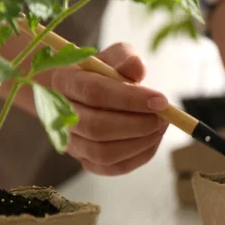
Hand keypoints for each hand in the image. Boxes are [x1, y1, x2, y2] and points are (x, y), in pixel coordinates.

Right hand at [50, 43, 168, 175]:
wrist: (84, 93)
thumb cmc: (102, 71)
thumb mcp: (113, 56)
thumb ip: (124, 58)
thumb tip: (137, 67)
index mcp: (64, 82)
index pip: (93, 92)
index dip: (129, 98)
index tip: (161, 100)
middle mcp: (61, 115)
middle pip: (96, 127)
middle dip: (137, 124)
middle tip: (164, 117)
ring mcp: (70, 141)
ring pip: (102, 152)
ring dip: (139, 143)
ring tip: (160, 127)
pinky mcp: (84, 159)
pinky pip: (110, 167)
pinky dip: (136, 157)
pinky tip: (152, 140)